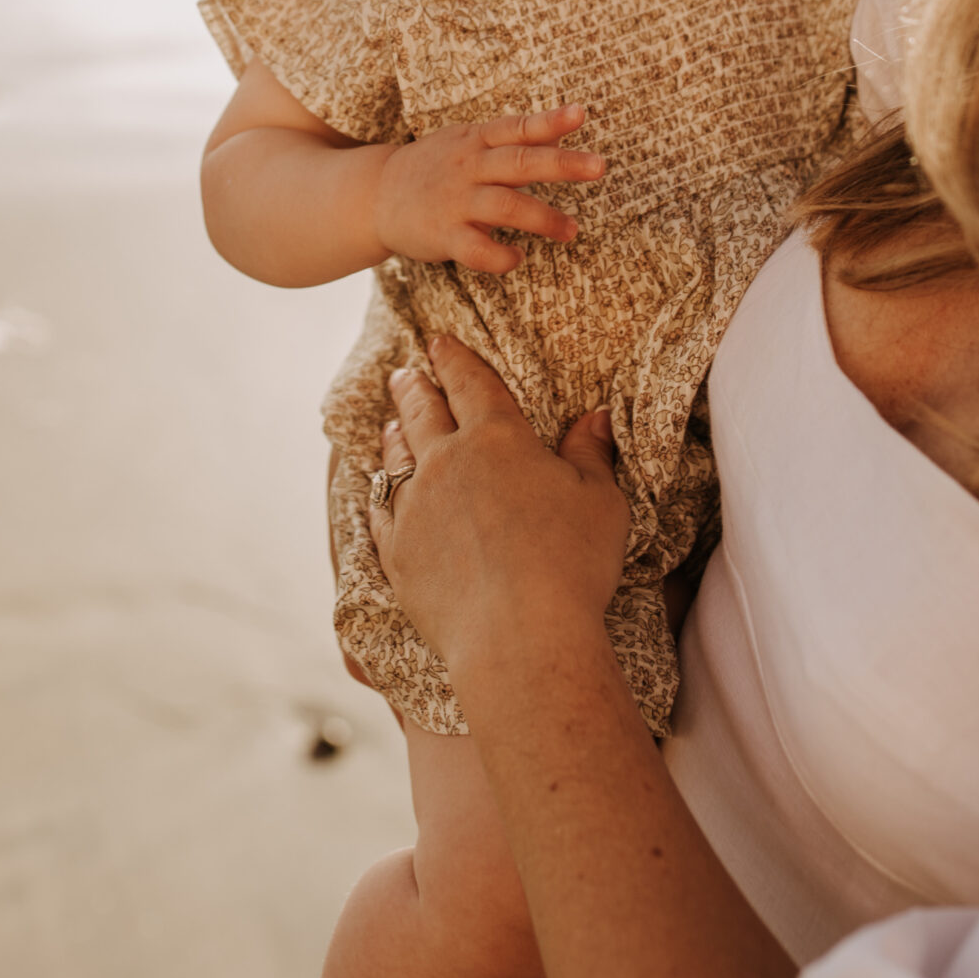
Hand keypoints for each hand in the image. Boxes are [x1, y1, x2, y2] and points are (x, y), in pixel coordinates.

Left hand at [367, 335, 630, 681]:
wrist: (519, 635)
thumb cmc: (571, 563)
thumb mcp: (600, 501)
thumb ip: (591, 453)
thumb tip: (594, 417)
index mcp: (497, 438)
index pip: (470, 383)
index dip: (454, 359)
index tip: (438, 342)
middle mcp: (446, 462)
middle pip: (422, 411)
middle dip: (413, 387)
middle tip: (403, 374)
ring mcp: (414, 507)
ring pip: (395, 458)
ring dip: (394, 435)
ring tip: (390, 424)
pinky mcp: (397, 552)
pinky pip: (379, 512)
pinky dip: (378, 495)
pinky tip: (379, 492)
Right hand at [371, 105, 603, 273]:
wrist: (375, 195)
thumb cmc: (435, 167)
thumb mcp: (467, 141)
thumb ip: (512, 138)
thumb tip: (564, 126)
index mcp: (475, 140)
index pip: (517, 127)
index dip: (549, 121)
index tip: (581, 113)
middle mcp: (467, 166)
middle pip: (519, 162)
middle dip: (561, 164)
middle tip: (599, 167)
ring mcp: (455, 201)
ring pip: (506, 207)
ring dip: (544, 219)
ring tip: (572, 231)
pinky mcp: (443, 235)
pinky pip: (478, 250)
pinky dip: (503, 257)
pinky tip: (518, 258)